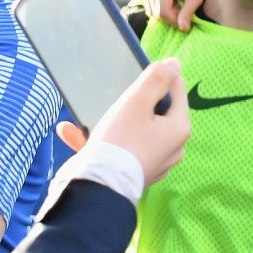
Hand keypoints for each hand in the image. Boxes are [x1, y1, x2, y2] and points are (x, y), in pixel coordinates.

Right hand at [56, 58, 188, 183]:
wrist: (99, 188)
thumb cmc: (119, 141)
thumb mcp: (137, 102)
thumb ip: (156, 79)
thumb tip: (174, 64)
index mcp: (179, 128)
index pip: (176, 90)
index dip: (156, 78)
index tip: (136, 78)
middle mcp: (173, 147)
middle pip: (155, 111)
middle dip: (131, 103)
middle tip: (112, 100)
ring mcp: (155, 162)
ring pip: (133, 130)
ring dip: (109, 122)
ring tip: (86, 118)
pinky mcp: (136, 172)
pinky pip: (120, 149)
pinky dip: (101, 140)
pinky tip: (72, 132)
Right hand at [140, 0, 210, 32]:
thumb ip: (188, 13)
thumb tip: (183, 28)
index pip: (162, 11)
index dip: (175, 21)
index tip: (188, 24)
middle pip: (156, 11)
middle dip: (172, 17)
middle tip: (186, 14)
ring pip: (152, 10)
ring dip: (168, 13)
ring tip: (181, 6)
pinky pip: (151, 5)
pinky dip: (162, 7)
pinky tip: (174, 2)